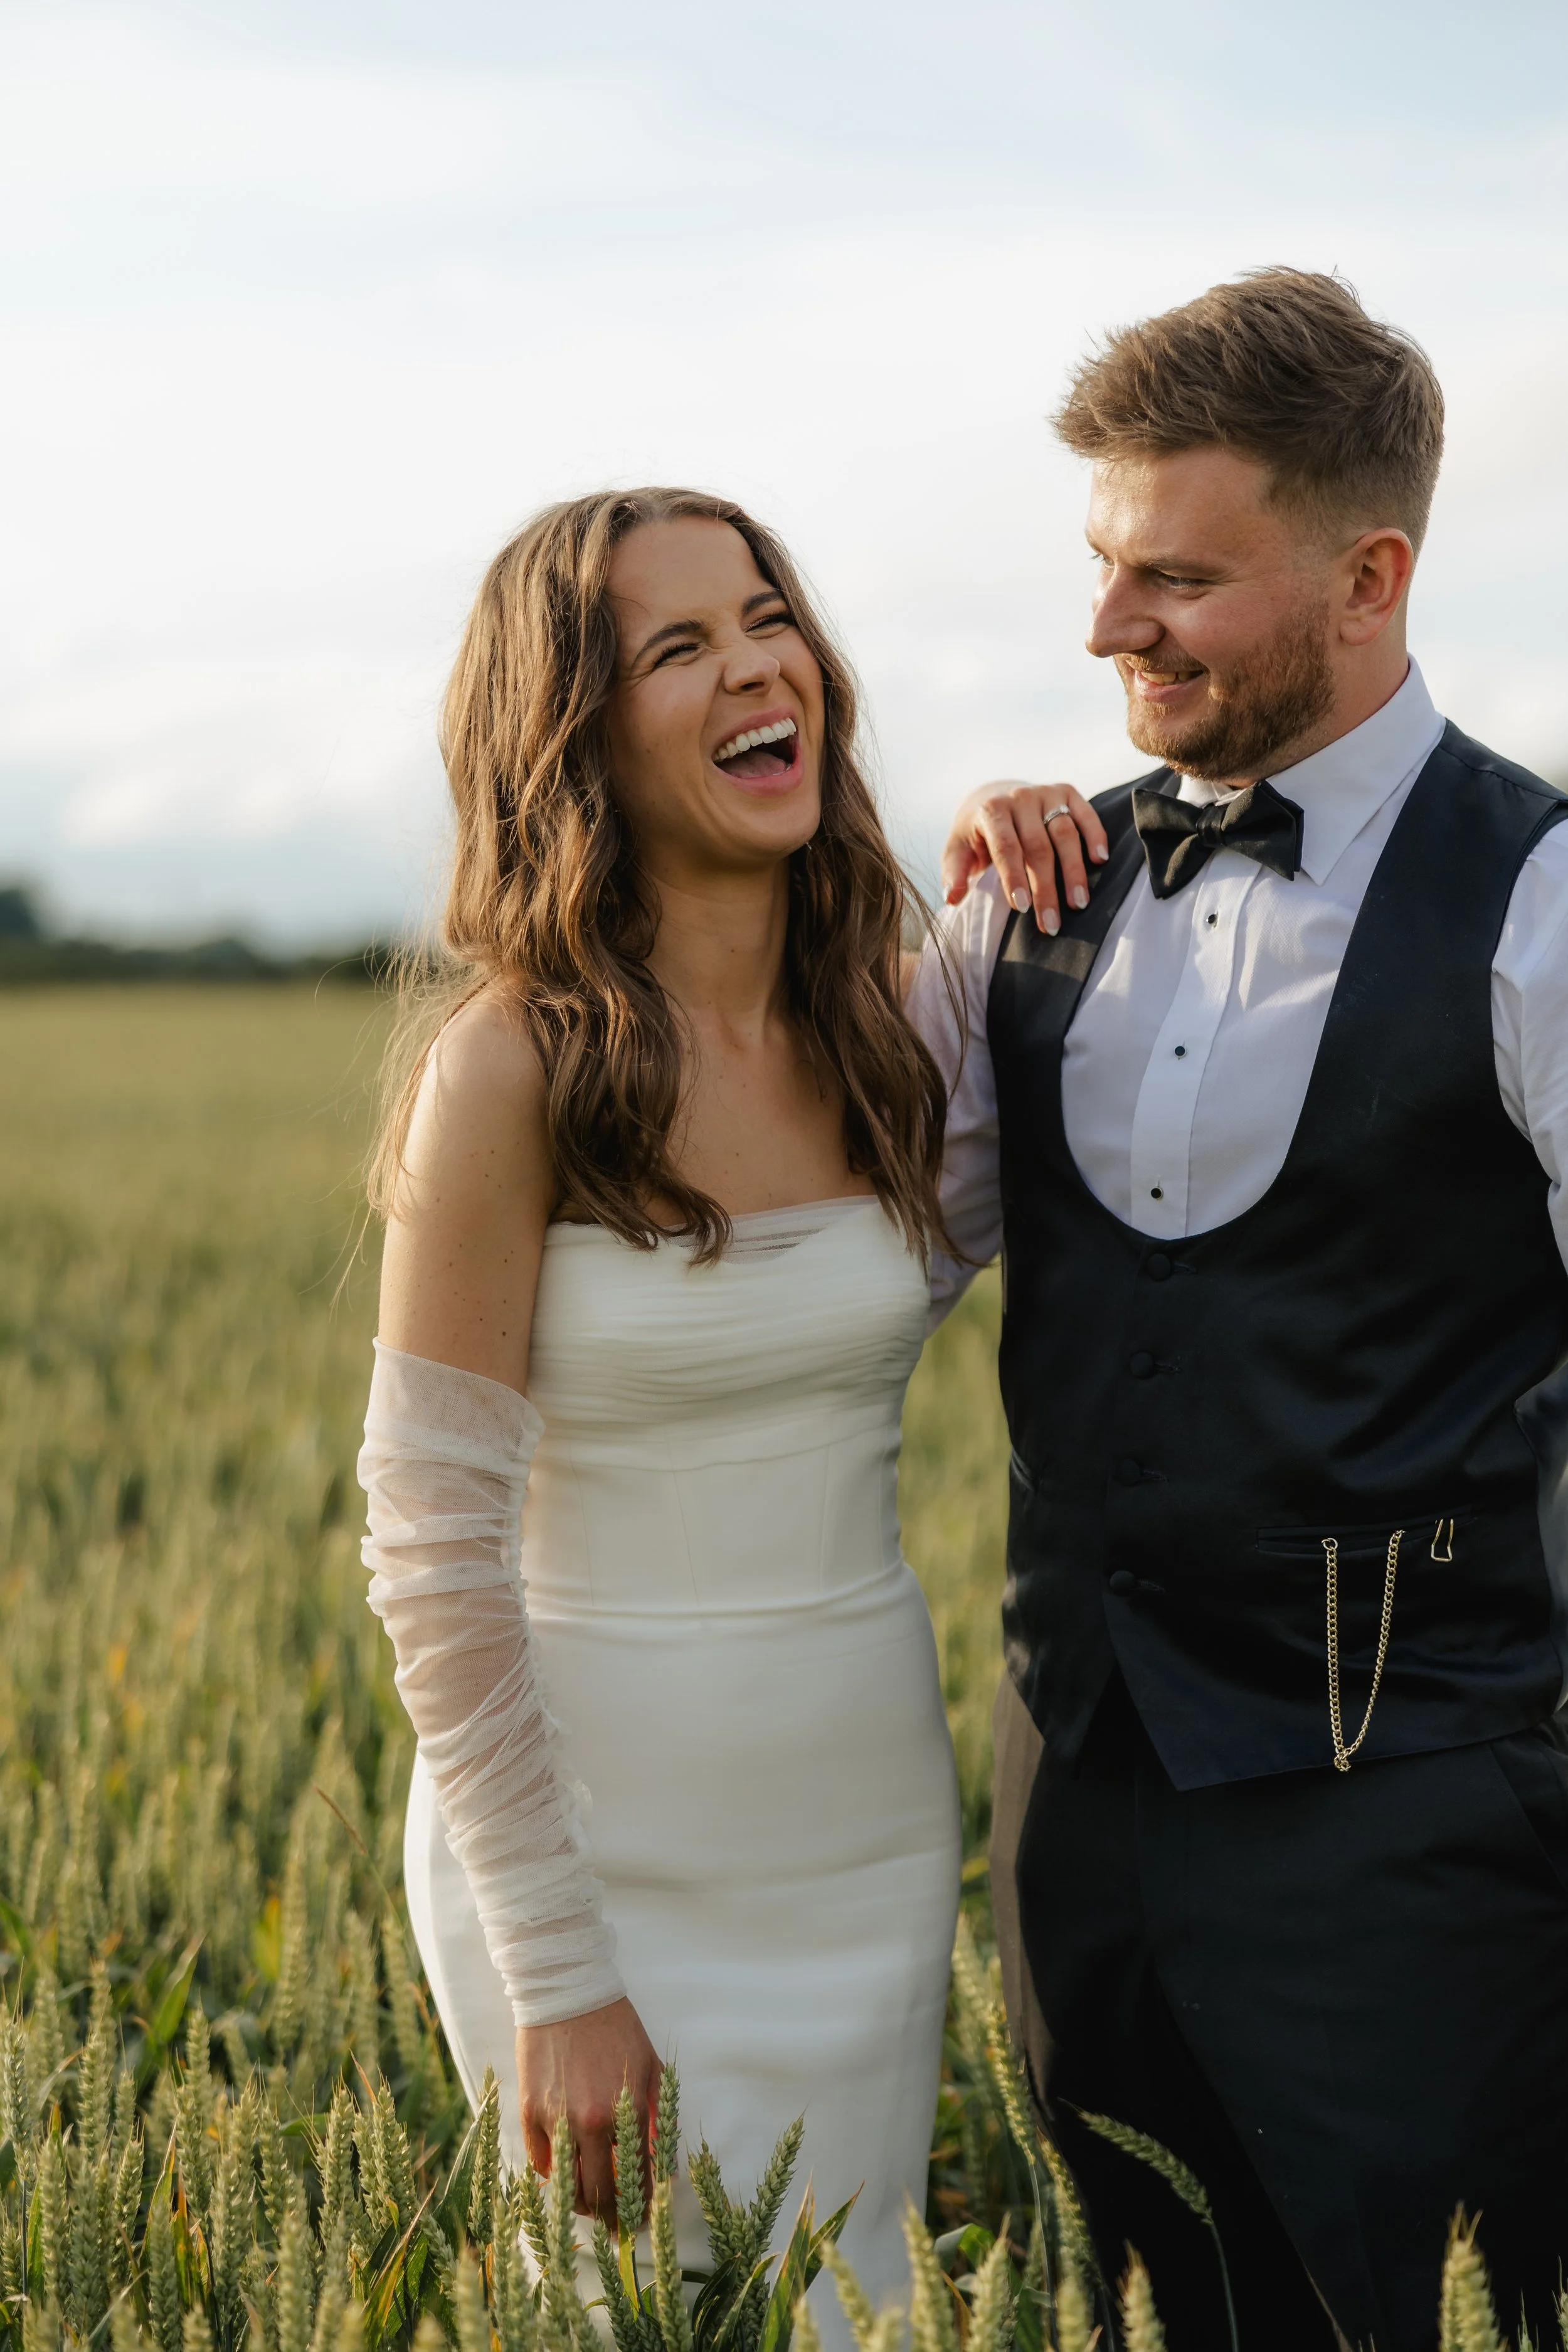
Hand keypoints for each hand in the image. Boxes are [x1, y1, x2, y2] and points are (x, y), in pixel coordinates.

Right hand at [517, 1995, 660, 2215]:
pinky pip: (540, 2162)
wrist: (569, 1992)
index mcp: (625, 2112)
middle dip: (610, 2217)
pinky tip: (565, 2171)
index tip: (642, 2221)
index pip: (635, 2180)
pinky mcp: (529, 2111)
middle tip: (616, 2225)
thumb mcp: (652, 2068)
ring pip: (566, 2186)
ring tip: (591, 2202)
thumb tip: (664, 2166)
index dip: (640, 2207)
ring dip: (581, 2201)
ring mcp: (555, 2118)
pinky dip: (553, 2174)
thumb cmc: (616, 2027)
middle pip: (598, 2194)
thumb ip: (658, 2118)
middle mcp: (589, 2122)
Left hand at [940, 781, 1108, 933]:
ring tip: (1079, 903)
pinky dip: (1095, 835)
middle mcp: (1020, 798)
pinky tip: (1100, 860)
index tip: (1022, 908)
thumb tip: (953, 898)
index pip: (1006, 847)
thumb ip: (955, 873)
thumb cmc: (977, 835)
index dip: (1015, 878)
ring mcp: (1045, 793)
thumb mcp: (958, 851)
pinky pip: (1086, 814)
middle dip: (1046, 888)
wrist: (993, 798)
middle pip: (1038, 847)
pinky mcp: (1067, 792)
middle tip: (1052, 923)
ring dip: (1074, 871)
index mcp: (991, 811)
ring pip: (1065, 833)